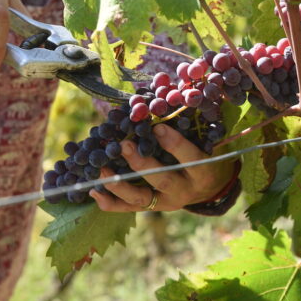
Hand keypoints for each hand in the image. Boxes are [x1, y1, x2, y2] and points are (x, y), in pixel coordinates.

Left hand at [90, 123, 233, 211]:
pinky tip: (93, 191)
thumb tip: (161, 91)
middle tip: (123, 145)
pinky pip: (128, 209)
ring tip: (100, 168)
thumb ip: (187, 123)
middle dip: (142, 163)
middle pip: (163, 179)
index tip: (157, 127)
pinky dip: (110, 202)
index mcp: (203, 170)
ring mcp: (166, 202)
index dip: (175, 144)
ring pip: (142, 198)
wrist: (207, 186)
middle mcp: (185, 189)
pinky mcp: (151, 208)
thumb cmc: (204, 152)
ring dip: (119, 184)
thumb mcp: (205, 139)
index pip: (190, 158)